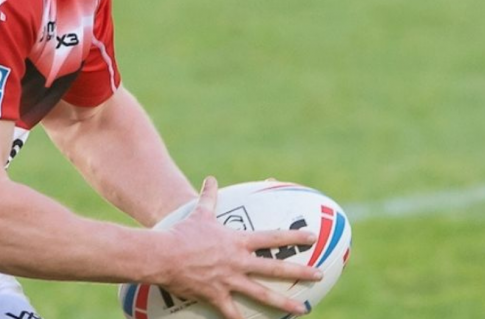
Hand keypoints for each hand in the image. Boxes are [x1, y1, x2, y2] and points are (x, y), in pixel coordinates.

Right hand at [158, 176, 321, 318]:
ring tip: (303, 309)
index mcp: (238, 242)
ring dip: (285, 303)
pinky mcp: (217, 296)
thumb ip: (209, 197)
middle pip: (275, 268)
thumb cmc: (182, 233)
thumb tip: (210, 179)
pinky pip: (233, 312)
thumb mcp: (199, 213)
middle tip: (320, 275)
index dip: (294, 236)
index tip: (313, 237)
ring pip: (262, 294)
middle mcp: (239, 262)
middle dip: (300, 271)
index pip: (273, 237)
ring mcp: (229, 281)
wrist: (165, 255)